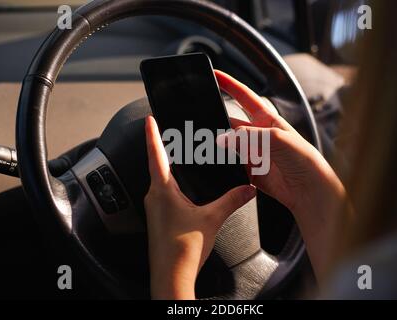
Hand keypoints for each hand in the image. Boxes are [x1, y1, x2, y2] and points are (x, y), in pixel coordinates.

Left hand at [144, 115, 255, 299]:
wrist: (171, 277)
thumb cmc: (182, 250)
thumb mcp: (211, 219)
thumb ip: (231, 200)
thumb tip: (247, 189)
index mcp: (162, 191)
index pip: (155, 154)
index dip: (152, 134)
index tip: (149, 119)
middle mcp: (153, 198)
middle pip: (156, 165)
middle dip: (162, 147)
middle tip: (168, 133)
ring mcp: (154, 210)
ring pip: (159, 181)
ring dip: (166, 167)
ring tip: (176, 155)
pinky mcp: (158, 220)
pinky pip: (163, 195)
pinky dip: (171, 184)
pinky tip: (183, 189)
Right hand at [215, 70, 346, 280]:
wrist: (310, 190)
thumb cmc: (304, 160)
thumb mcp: (277, 139)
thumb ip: (249, 136)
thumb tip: (223, 138)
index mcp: (267, 120)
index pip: (244, 97)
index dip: (230, 85)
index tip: (215, 75)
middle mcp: (258, 135)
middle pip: (231, 121)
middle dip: (217, 118)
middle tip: (202, 118)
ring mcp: (253, 153)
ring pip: (228, 144)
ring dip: (219, 144)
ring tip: (206, 142)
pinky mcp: (249, 171)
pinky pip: (231, 165)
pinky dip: (223, 163)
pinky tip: (217, 162)